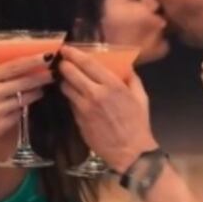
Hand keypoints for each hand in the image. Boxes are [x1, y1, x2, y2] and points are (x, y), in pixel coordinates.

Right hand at [0, 52, 53, 166]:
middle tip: (54, 71)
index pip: (14, 67)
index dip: (33, 61)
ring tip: (43, 85)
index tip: (47, 56)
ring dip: (36, 91)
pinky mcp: (2, 125)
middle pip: (24, 82)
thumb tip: (9, 59)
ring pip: (25, 98)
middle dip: (42, 76)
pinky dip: (24, 106)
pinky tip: (26, 101)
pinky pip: (19, 112)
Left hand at [58, 45, 155, 170]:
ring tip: (65, 77)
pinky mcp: (78, 119)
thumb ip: (132, 79)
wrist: (130, 153)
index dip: (73, 54)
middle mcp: (95, 94)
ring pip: (65, 87)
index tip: (66, 48)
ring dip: (64, 80)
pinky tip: (73, 94)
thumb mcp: (141, 98)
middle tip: (62, 61)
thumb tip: (126, 65)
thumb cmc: (137, 124)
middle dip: (63, 64)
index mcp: (112, 85)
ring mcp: (84, 107)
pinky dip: (70, 96)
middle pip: (70, 73)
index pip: (87, 63)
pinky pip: (69, 102)